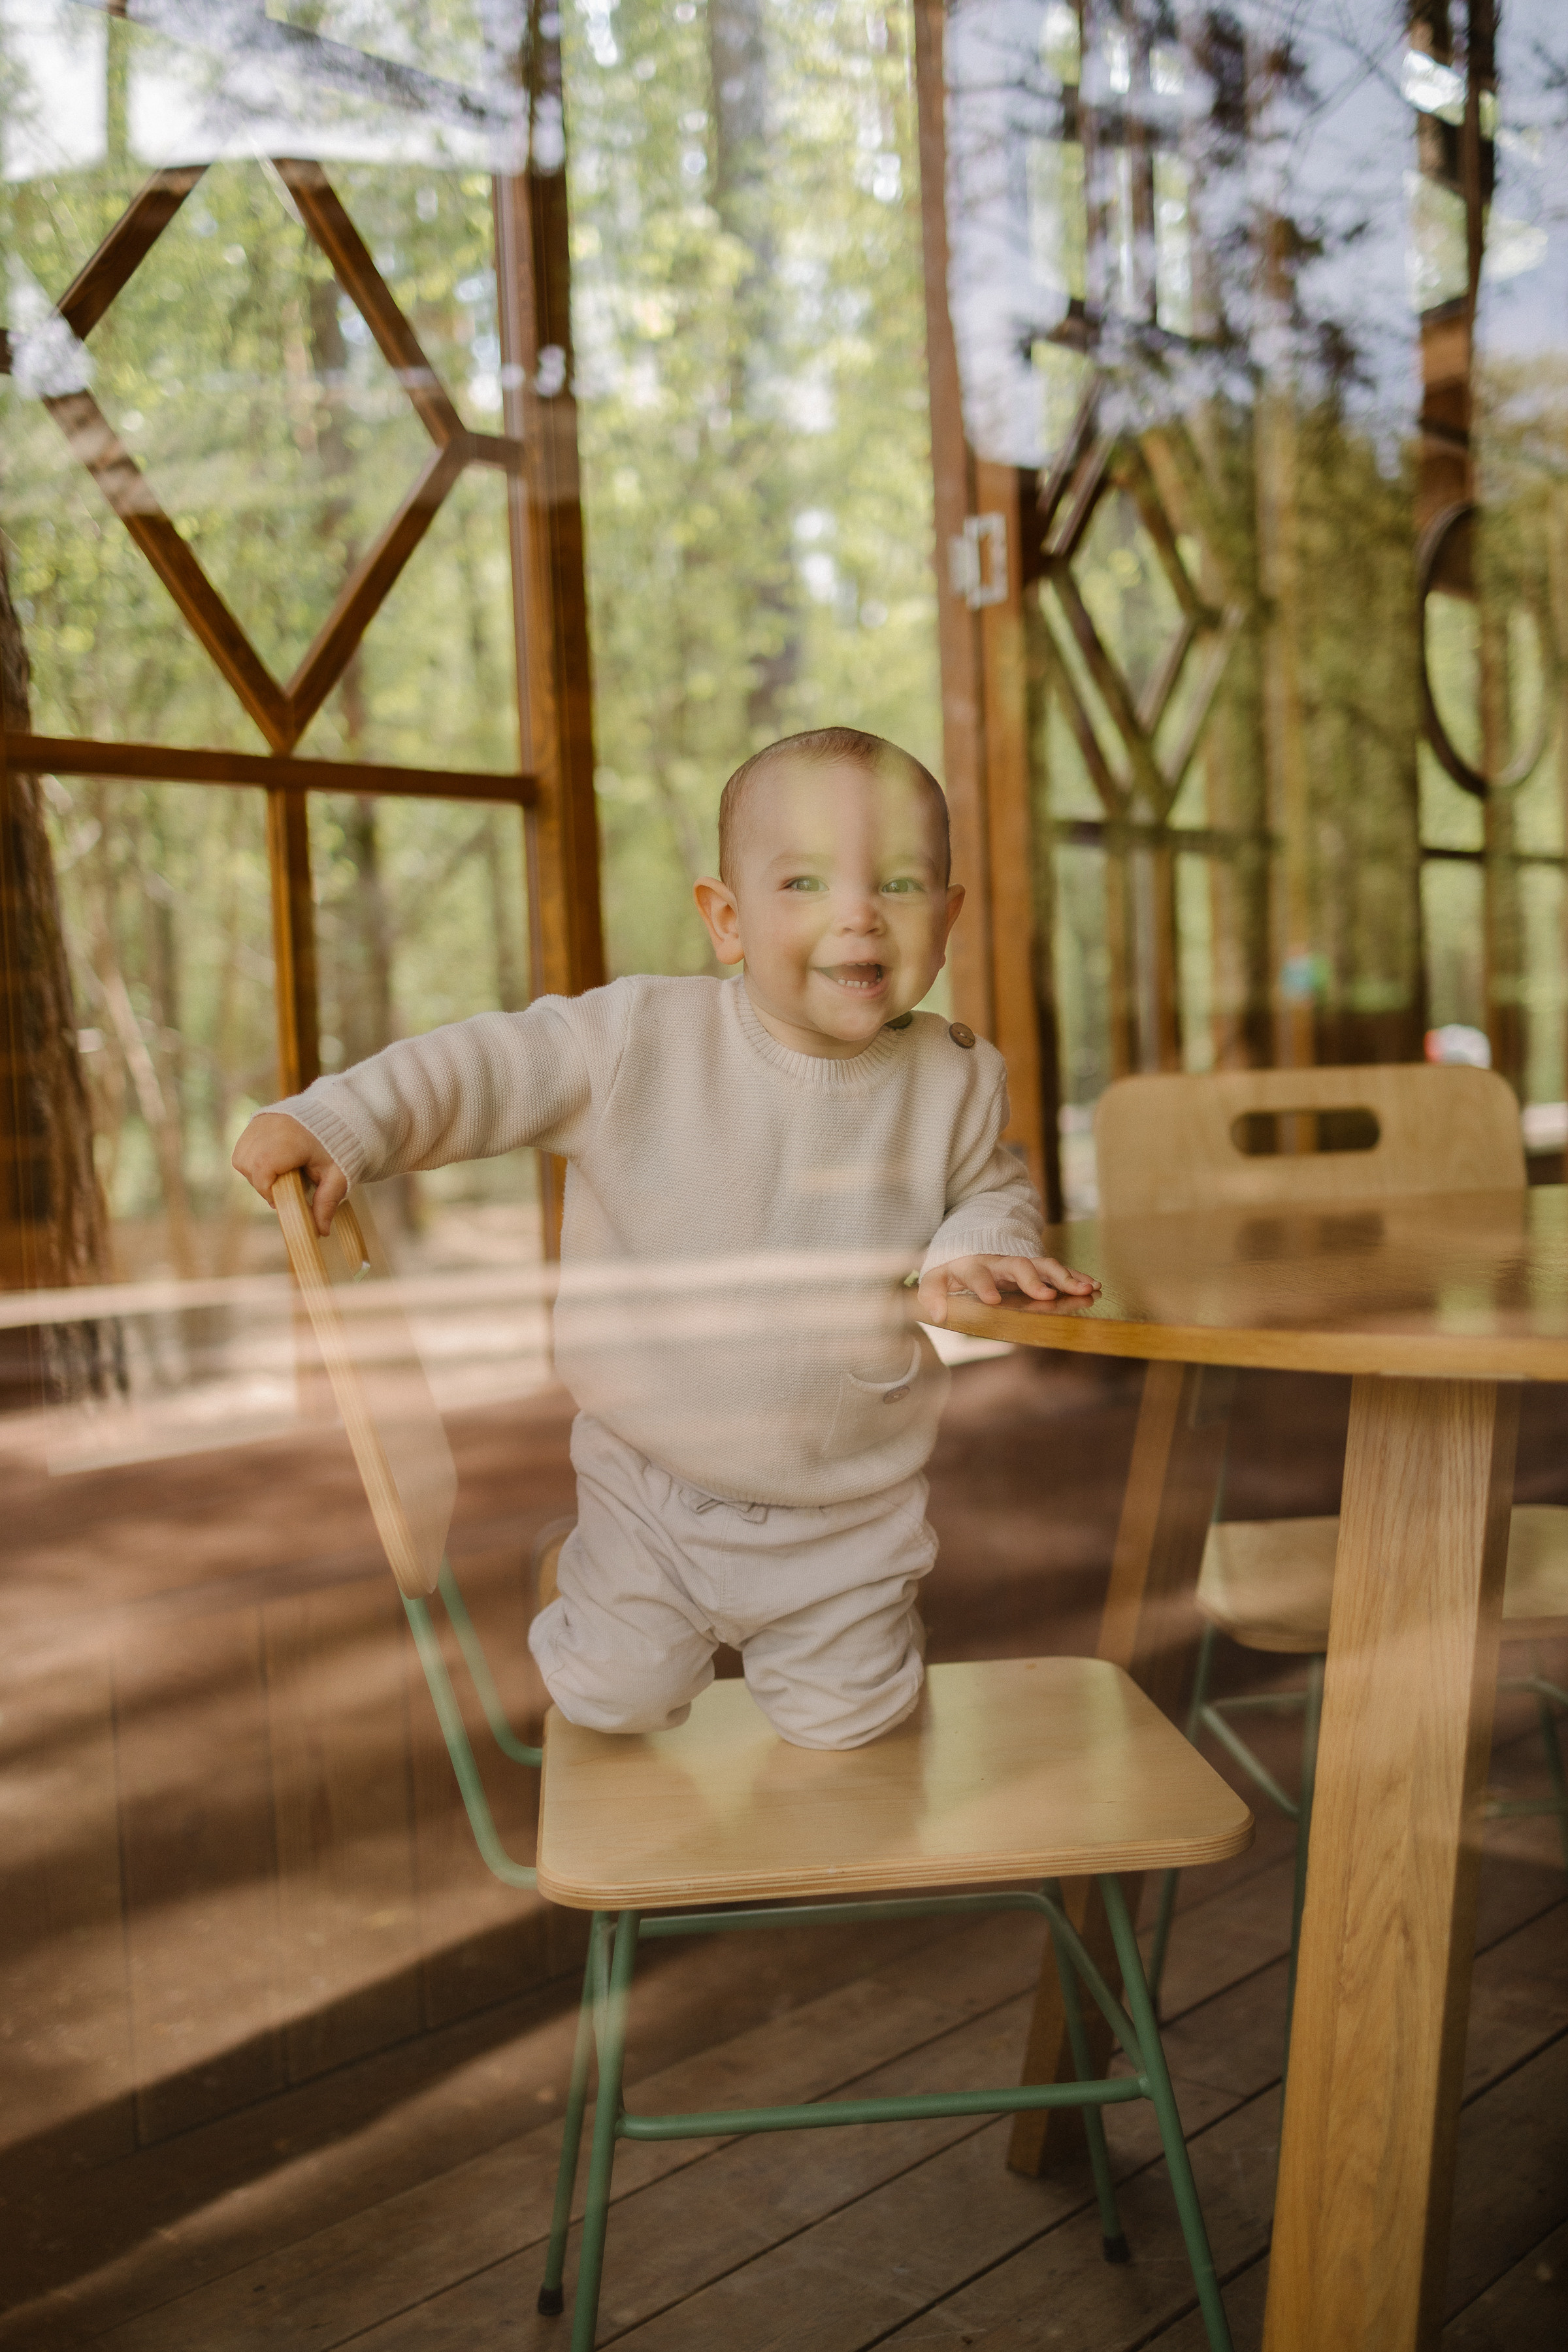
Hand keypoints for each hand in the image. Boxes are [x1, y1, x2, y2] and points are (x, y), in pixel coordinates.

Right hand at [231, 1112, 347, 1235]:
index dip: (268, 1190)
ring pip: (241, 1158)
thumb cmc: (337, 1147)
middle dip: (263, 1184)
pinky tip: (273, 1162)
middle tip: (285, 1186)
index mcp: (290, 1139)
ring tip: (280, 1173)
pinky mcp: (256, 1120)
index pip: (262, 1170)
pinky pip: (242, 1147)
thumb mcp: (337, 1176)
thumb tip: (321, 1232)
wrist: (335, 1115)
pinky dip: (252, 1160)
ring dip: (256, 1173)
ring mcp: (261, 1121)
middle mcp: (270, 1127)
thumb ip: (327, 1202)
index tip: (283, 1197)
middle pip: (249, 1166)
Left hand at [917, 1252, 1099, 1326]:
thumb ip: (933, 1295)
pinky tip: (1093, 1285)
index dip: (983, 1285)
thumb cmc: (953, 1270)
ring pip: (1044, 1265)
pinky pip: (1058, 1271)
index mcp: (973, 1265)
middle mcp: (999, 1262)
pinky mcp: (1036, 1268)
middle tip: (1045, 1295)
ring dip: (1065, 1277)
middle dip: (1033, 1279)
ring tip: (1085, 1289)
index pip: (976, 1273)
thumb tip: (938, 1315)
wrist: (970, 1246)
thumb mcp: (936, 1280)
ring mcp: (1020, 1263)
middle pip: (1018, 1265)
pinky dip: (1076, 1277)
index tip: (992, 1301)